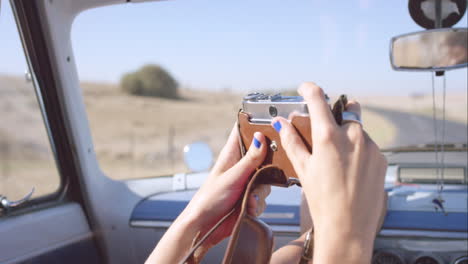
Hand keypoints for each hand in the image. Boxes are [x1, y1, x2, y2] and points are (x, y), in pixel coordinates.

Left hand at [181, 125, 269, 258]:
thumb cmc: (209, 198)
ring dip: (260, 191)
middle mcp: (240, 165)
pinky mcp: (250, 197)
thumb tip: (260, 137)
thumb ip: (249, 159)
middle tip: (261, 176)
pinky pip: (264, 197)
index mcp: (231, 154)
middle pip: (264, 156)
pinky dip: (257, 204)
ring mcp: (246, 181)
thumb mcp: (232, 177)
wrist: (206, 227)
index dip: (256, 124)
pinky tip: (247, 207)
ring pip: (267, 179)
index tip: (271, 125)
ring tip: (248, 198)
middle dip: (266, 168)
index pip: (243, 130)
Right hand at [271, 83, 386, 263]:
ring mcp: (370, 147)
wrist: (348, 228)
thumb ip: (292, 141)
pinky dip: (359, 150)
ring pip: (358, 128)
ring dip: (348, 134)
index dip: (309, 89)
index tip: (305, 88)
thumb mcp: (303, 168)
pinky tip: (350, 170)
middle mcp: (353, 136)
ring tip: (338, 159)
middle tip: (327, 125)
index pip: (318, 99)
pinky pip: (369, 145)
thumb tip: (281, 123)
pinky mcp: (381, 158)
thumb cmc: (322, 200)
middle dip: (338, 110)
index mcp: (328, 136)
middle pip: (348, 107)